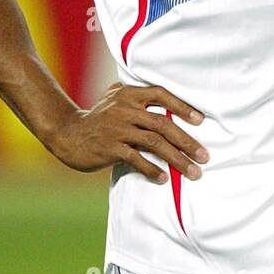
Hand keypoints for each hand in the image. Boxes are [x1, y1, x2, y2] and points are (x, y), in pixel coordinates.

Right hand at [46, 83, 208, 184]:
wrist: (67, 133)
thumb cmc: (100, 117)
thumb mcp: (117, 98)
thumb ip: (140, 97)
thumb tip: (175, 105)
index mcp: (129, 94)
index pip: (161, 94)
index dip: (182, 106)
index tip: (201, 121)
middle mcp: (124, 109)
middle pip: (163, 124)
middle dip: (187, 142)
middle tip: (205, 156)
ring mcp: (116, 129)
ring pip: (154, 143)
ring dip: (177, 159)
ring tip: (193, 172)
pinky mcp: (109, 148)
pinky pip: (136, 159)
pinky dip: (151, 169)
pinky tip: (164, 179)